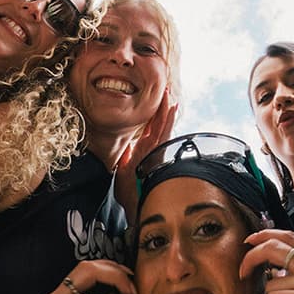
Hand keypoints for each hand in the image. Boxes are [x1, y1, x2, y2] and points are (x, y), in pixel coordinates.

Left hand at [114, 89, 177, 222]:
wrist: (131, 203)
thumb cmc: (127, 190)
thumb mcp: (123, 169)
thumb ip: (127, 157)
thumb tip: (126, 149)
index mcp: (144, 149)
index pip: (151, 127)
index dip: (155, 114)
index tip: (159, 101)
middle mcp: (151, 148)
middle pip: (159, 123)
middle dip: (163, 107)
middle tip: (165, 90)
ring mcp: (153, 149)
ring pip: (162, 126)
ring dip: (166, 110)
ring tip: (170, 97)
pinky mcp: (153, 152)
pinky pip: (162, 133)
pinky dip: (167, 120)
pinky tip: (171, 110)